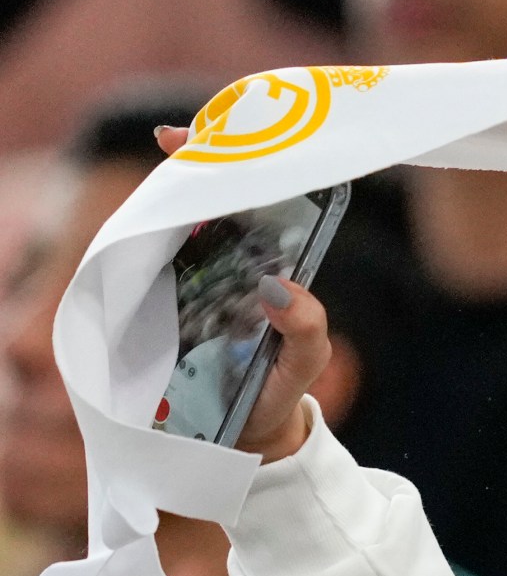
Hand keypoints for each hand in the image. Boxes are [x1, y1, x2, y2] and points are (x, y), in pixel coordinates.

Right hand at [154, 124, 330, 461]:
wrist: (247, 433)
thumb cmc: (281, 385)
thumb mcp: (306, 360)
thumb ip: (306, 330)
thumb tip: (280, 288)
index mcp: (269, 266)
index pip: (258, 203)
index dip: (240, 166)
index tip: (221, 142)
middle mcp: (231, 265)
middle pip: (212, 202)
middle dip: (194, 167)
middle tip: (175, 143)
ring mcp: (194, 280)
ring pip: (177, 227)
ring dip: (163, 201)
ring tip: (158, 182)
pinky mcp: (163, 303)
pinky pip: (149, 266)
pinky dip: (138, 245)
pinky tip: (132, 231)